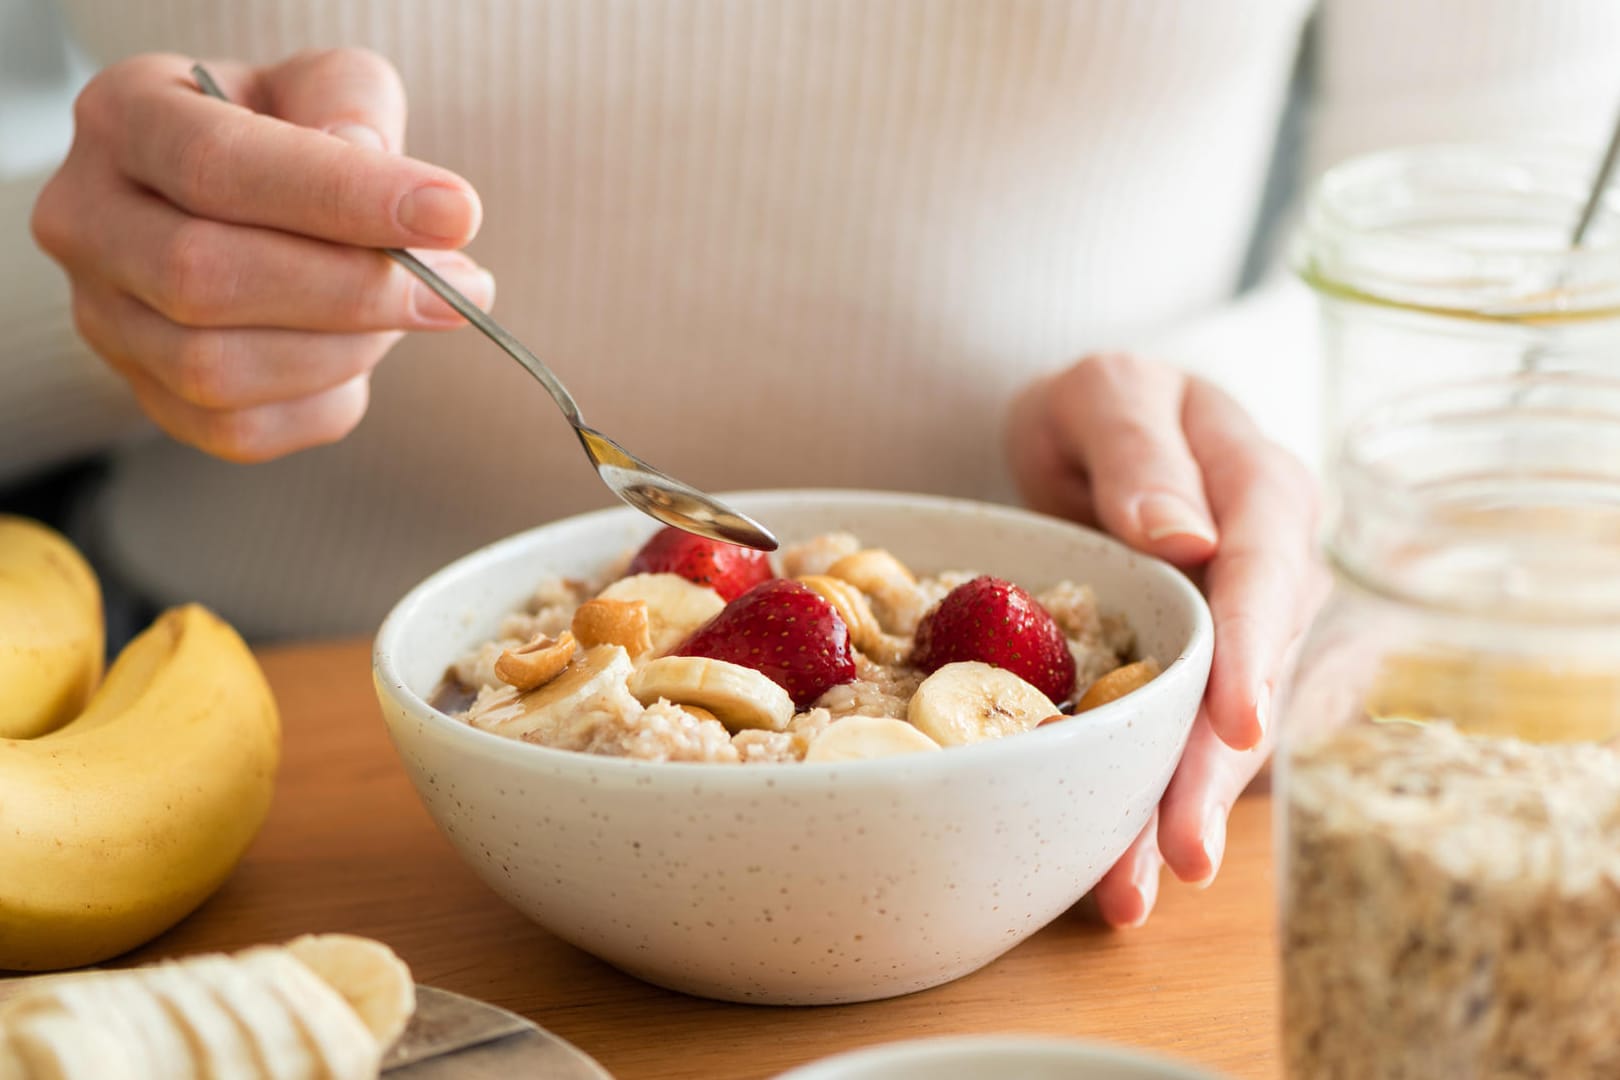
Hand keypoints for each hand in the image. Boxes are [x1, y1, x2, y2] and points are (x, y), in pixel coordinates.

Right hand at [31, 49, 492, 461]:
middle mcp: (87, 220)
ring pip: (217, 370)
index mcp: (123, 119)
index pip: (218, 166)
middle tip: (461, 286)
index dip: (343, 197)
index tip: (453, 215)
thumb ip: (349, 105)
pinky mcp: (149, 397)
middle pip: (204, 279)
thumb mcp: (326, 86)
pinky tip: (361, 353)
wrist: (243, 206)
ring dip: (346, 349)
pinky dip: (325, 400)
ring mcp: (106, 319)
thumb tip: (366, 161)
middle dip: (353, 291)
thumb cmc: (289, 138)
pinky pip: (241, 432)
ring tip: (415, 309)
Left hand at [1005, 354, 1326, 926]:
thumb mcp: (1105, 391)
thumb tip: (1188, 536)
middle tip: (1181, 853)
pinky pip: (1186, 743)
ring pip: (1223, 731)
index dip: (1255, 651)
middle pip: (1254, 678)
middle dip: (1216, 771)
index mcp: (1262, 491)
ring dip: (1179, 810)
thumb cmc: (1104, 405)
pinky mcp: (1205, 678)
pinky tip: (1117, 868)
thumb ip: (1139, 449)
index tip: (1239, 725)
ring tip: (1130, 893)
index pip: (1267, 574)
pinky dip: (1151, 802)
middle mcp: (1271, 573)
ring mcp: (1243, 633)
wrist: (1094, 434)